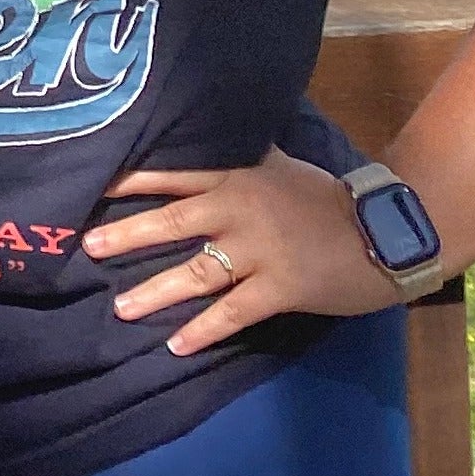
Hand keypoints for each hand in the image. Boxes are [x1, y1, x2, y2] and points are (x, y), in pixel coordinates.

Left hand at [82, 148, 402, 353]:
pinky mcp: (282, 287)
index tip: (89, 184)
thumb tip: (199, 131)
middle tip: (88, 247)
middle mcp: (241, 209)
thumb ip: (237, 155)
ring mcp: (261, 250)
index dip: (132, 180)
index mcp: (237, 176)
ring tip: (122, 308)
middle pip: (174, 221)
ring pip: (198, 271)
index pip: (174, 174)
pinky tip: (177, 344)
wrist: (386, 232)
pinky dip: (204, 329)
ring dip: (157, 291)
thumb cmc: (325, 199)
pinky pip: (234, 311)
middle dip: (129, 235)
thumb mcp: (277, 164)